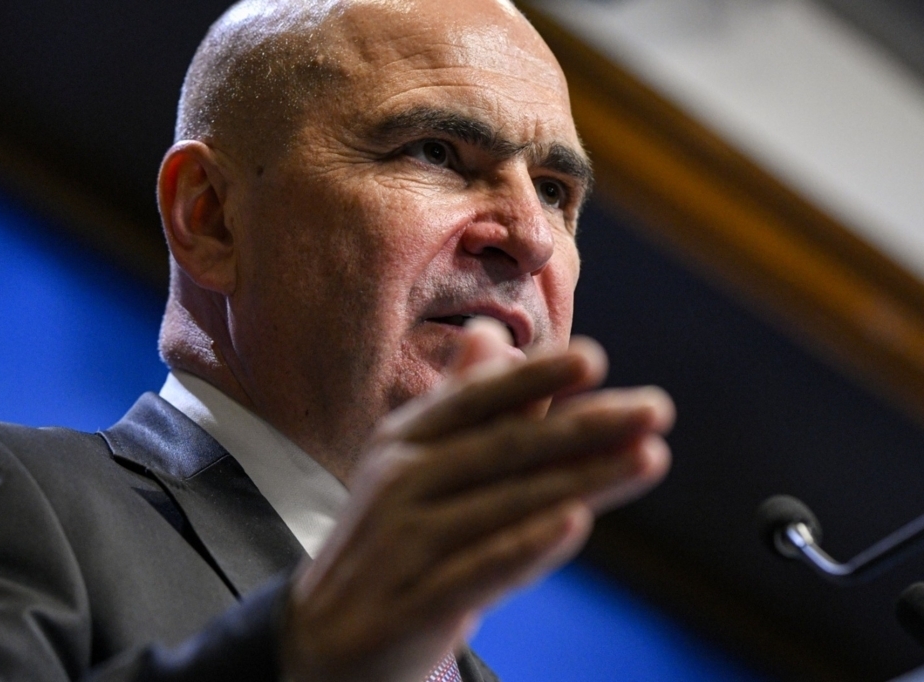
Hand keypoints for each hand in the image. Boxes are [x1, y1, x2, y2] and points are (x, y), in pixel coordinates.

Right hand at [280, 320, 673, 681]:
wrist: (327, 636)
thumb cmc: (392, 539)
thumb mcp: (418, 466)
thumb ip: (464, 407)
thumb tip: (492, 333)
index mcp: (403, 442)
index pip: (475, 401)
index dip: (534, 378)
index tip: (594, 360)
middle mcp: (399, 481)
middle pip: (503, 447)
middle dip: (584, 425)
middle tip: (658, 408)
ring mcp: (402, 542)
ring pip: (505, 504)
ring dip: (582, 479)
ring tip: (649, 457)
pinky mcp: (411, 604)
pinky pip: (479, 570)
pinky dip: (527, 545)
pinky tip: (577, 523)